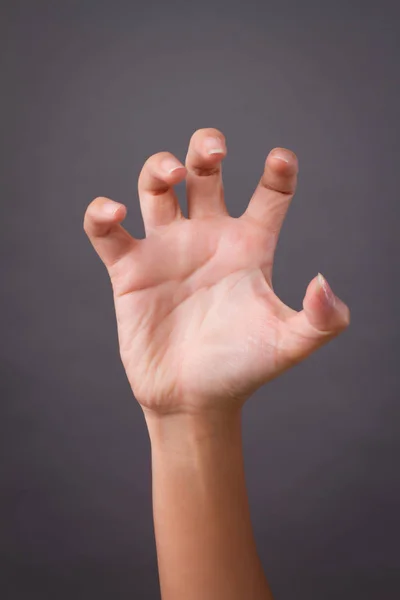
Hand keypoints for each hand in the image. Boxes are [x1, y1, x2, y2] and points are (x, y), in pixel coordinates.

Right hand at [84, 128, 349, 415]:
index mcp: (249, 246)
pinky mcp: (130, 270)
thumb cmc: (242, 369)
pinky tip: (114, 212)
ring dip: (159, 167)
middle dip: (205, 147)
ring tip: (172, 173)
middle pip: (205, 172)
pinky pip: (107, 232)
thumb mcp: (289, 344)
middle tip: (214, 149)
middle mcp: (208, 238)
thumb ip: (322, 319)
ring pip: (156, 188)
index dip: (278, 171)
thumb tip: (323, 281)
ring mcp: (167, 250)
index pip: (270, 195)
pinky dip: (101, 215)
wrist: (193, 399)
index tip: (280, 160)